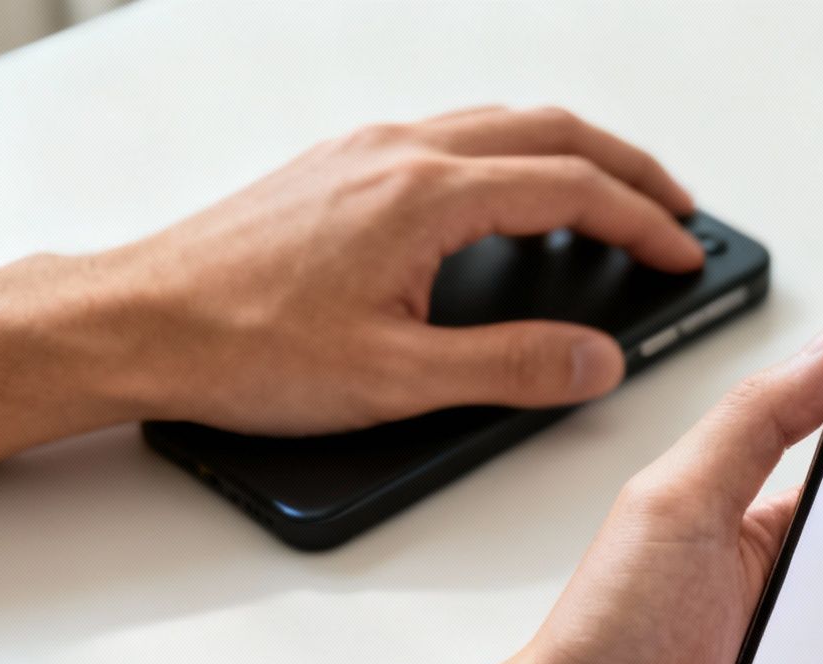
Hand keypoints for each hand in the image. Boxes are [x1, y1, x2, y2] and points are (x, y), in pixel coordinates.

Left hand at [38, 106, 702, 440]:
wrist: (139, 324)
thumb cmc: (244, 346)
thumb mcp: (400, 381)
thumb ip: (515, 369)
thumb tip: (597, 359)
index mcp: (426, 195)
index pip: (572, 190)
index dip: (644, 224)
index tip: (683, 253)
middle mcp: (400, 152)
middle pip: (552, 131)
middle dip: (629, 169)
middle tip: (676, 212)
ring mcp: (366, 150)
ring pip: (503, 123)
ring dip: (573, 154)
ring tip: (613, 198)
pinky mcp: (340, 166)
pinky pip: (456, 134)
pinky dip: (516, 155)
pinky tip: (515, 198)